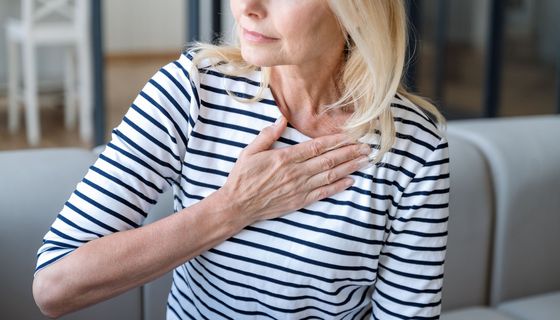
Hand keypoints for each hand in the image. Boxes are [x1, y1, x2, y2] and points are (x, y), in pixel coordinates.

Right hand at [216, 116, 371, 224]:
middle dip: (350, 152)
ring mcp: (299, 188)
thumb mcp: (250, 151)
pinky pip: (323, 193)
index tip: (351, 135)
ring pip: (330, 175)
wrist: (237, 205)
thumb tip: (282, 118)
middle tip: (367, 147)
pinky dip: (338, 187)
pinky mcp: (299, 201)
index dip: (336, 141)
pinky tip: (351, 181)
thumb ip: (268, 135)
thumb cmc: (242, 177)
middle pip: (328, 160)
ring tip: (364, 161)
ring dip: (349, 167)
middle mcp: (296, 173)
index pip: (316, 147)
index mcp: (284, 158)